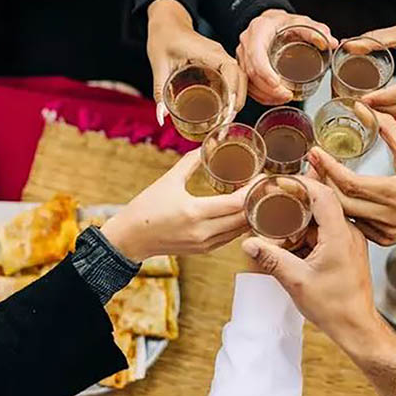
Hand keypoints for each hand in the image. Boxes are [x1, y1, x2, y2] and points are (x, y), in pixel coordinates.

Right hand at [101, 150, 253, 260]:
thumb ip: (189, 162)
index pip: (236, 203)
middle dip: (258, 201)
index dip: (253, 190)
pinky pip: (230, 238)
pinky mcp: (203, 250)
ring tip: (257, 197)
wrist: (130, 238)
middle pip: (244, 218)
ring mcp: (204, 244)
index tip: (262, 177)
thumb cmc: (146, 207)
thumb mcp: (168, 180)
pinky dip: (239, 225)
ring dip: (251, 215)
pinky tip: (242, 212)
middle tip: (265, 186)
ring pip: (239, 231)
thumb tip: (206, 146)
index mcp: (194, 212)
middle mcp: (202, 231)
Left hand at [148, 0, 245, 124]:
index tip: (229, 108)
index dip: (234, 89)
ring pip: (239, 78)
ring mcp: (220, 58)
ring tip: (228, 118)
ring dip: (237, 98)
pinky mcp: (218, 63)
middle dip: (238, 100)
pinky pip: (232, 78)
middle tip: (228, 120)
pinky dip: (232, 93)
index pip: (231, 69)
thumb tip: (162, 118)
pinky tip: (225, 109)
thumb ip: (160, 92)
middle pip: (241, 76)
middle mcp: (219, 54)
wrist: (167, 22)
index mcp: (208, 52)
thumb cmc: (163, 38)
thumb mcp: (159, 65)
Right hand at [237, 9, 336, 104]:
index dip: (265, 74)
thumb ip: (316, 31)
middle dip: (269, 89)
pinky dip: (261, 95)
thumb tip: (330, 42)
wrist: (272, 22)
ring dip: (265, 94)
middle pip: (251, 72)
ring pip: (248, 81)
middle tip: (288, 96)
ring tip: (284, 98)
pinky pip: (248, 84)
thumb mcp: (302, 22)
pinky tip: (274, 99)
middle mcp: (246, 43)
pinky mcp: (244, 66)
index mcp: (258, 30)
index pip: (256, 56)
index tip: (279, 85)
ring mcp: (242, 56)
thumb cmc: (285, 23)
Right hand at [240, 178, 383, 349]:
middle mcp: (349, 232)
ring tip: (277, 226)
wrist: (356, 326)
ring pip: (321, 218)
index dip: (300, 184)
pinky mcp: (347, 249)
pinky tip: (291, 244)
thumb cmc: (334, 307)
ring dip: (300, 221)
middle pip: (321, 202)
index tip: (280, 182)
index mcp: (340, 235)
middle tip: (272, 200)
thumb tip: (249, 243)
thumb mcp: (297, 281)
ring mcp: (350, 240)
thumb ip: (272, 259)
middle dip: (295, 201)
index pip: (322, 194)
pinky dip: (307, 234)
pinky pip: (325, 231)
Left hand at [308, 111, 395, 244]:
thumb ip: (389, 128)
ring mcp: (385, 231)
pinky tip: (336, 199)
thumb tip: (367, 108)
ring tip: (318, 178)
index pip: (349, 182)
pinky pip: (357, 227)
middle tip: (312, 164)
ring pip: (346, 217)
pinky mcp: (386, 240)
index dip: (328, 168)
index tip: (316, 153)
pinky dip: (344, 214)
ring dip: (330, 199)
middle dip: (322, 182)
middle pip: (341, 202)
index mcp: (394, 192)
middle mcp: (387, 215)